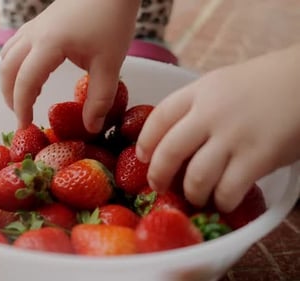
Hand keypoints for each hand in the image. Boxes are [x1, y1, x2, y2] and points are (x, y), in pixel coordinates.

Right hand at [0, 0, 138, 132]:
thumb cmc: (112, 21)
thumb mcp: (110, 64)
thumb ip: (100, 99)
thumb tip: (91, 128)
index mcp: (49, 45)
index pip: (25, 82)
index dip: (21, 108)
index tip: (25, 128)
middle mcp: (34, 35)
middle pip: (7, 70)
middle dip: (10, 97)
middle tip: (23, 117)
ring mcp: (33, 27)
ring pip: (6, 57)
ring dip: (10, 80)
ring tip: (25, 99)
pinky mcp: (38, 23)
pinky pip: (15, 47)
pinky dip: (16, 66)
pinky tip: (34, 76)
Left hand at [136, 44, 299, 211]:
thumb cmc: (263, 83)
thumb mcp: (221, 83)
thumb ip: (196, 106)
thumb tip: (171, 137)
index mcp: (198, 91)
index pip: (158, 118)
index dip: (145, 142)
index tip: (141, 157)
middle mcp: (210, 113)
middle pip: (169, 151)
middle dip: (158, 175)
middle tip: (158, 187)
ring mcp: (234, 135)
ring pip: (196, 176)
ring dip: (192, 193)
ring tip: (196, 197)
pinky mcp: (259, 156)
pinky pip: (228, 189)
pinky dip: (221, 201)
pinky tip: (223, 201)